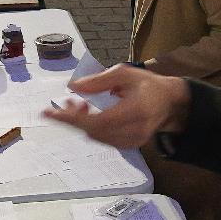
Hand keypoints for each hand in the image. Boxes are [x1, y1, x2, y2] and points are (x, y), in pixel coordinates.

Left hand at [43, 65, 192, 148]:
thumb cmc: (147, 85)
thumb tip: (72, 87)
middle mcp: (136, 130)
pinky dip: (91, 128)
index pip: (99, 120)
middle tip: (62, 104)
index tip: (51, 113)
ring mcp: (133, 141)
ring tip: (76, 104)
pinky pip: (103, 139)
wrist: (169, 103)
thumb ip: (98, 81)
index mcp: (136, 110)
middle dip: (73, 119)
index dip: (73, 118)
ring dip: (81, 122)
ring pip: (97, 137)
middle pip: (94, 131)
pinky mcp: (129, 145)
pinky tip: (89, 113)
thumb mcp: (124, 73)